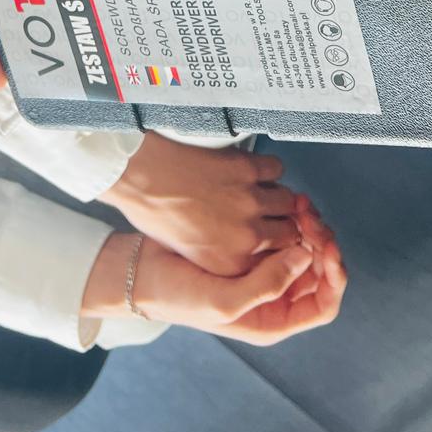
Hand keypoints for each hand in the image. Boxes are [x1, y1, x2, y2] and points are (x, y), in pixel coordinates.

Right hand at [82, 209, 346, 346]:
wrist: (142, 270)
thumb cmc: (177, 295)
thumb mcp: (223, 301)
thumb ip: (268, 284)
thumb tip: (307, 256)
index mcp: (273, 320)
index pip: (325, 303)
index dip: (334, 275)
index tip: (325, 246)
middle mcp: (275, 299)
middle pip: (321, 272)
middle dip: (323, 243)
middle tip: (312, 216)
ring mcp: (265, 273)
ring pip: (307, 249)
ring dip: (310, 227)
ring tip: (302, 204)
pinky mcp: (253, 249)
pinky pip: (287, 234)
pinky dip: (293, 219)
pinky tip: (288, 202)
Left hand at [101, 132, 301, 274]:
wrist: (142, 177)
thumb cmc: (159, 212)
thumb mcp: (192, 253)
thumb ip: (226, 257)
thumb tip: (251, 249)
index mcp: (232, 264)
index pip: (277, 258)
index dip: (275, 243)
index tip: (273, 232)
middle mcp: (247, 237)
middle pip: (290, 230)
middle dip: (282, 221)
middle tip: (270, 210)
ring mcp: (249, 202)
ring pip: (289, 199)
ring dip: (277, 194)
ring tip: (258, 190)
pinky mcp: (247, 170)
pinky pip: (276, 168)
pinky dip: (266, 168)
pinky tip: (250, 169)